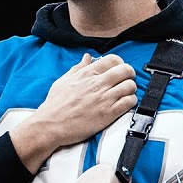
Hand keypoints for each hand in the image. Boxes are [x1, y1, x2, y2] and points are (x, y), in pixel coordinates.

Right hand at [11, 53, 137, 172]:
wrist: (51, 124)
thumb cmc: (55, 104)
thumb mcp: (64, 80)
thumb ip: (78, 68)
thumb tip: (87, 57)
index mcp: (87, 74)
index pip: (113, 59)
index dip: (120, 63)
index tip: (120, 69)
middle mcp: (97, 83)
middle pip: (125, 70)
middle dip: (129, 74)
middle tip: (127, 79)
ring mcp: (104, 98)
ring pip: (130, 86)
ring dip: (131, 88)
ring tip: (126, 93)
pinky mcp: (108, 113)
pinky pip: (129, 102)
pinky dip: (131, 101)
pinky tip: (125, 103)